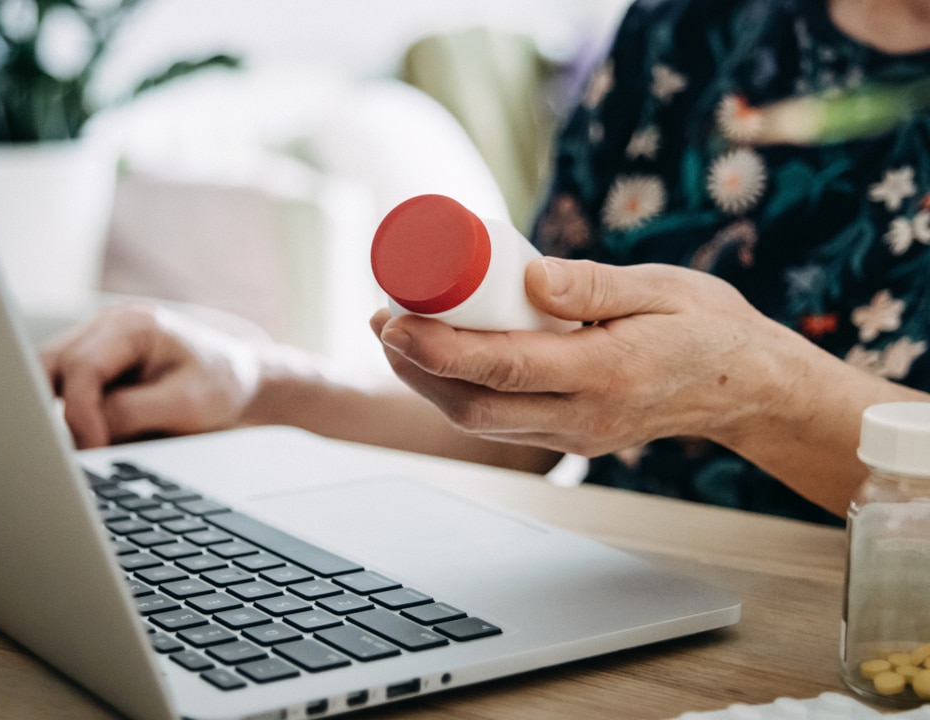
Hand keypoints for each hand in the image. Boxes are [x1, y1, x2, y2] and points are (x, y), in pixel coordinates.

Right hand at [40, 304, 259, 447]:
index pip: (82, 367)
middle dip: (53, 410)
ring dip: (58, 412)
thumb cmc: (219, 386)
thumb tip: (87, 429)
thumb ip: (133, 412)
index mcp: (133, 325)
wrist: (237, 382)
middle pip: (47, 363)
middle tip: (79, 450)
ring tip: (89, 445)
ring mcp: (96, 342)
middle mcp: (106, 326)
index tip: (96, 449)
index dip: (80, 414)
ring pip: (47, 376)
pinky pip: (62, 388)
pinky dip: (70, 413)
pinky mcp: (93, 365)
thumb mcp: (186, 404)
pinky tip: (92, 436)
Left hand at [370, 257, 807, 456]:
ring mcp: (576, 434)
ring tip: (396, 335)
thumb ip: (594, 284)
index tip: (393, 318)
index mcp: (606, 372)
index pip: (502, 367)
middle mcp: (584, 415)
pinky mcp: (571, 438)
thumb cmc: (706, 326)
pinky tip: (437, 360)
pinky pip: (501, 422)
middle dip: (414, 368)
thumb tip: (528, 272)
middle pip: (474, 406)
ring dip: (428, 384)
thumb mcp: (660, 287)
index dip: (437, 348)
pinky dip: (459, 393)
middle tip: (381, 320)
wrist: (747, 386)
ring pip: (481, 421)